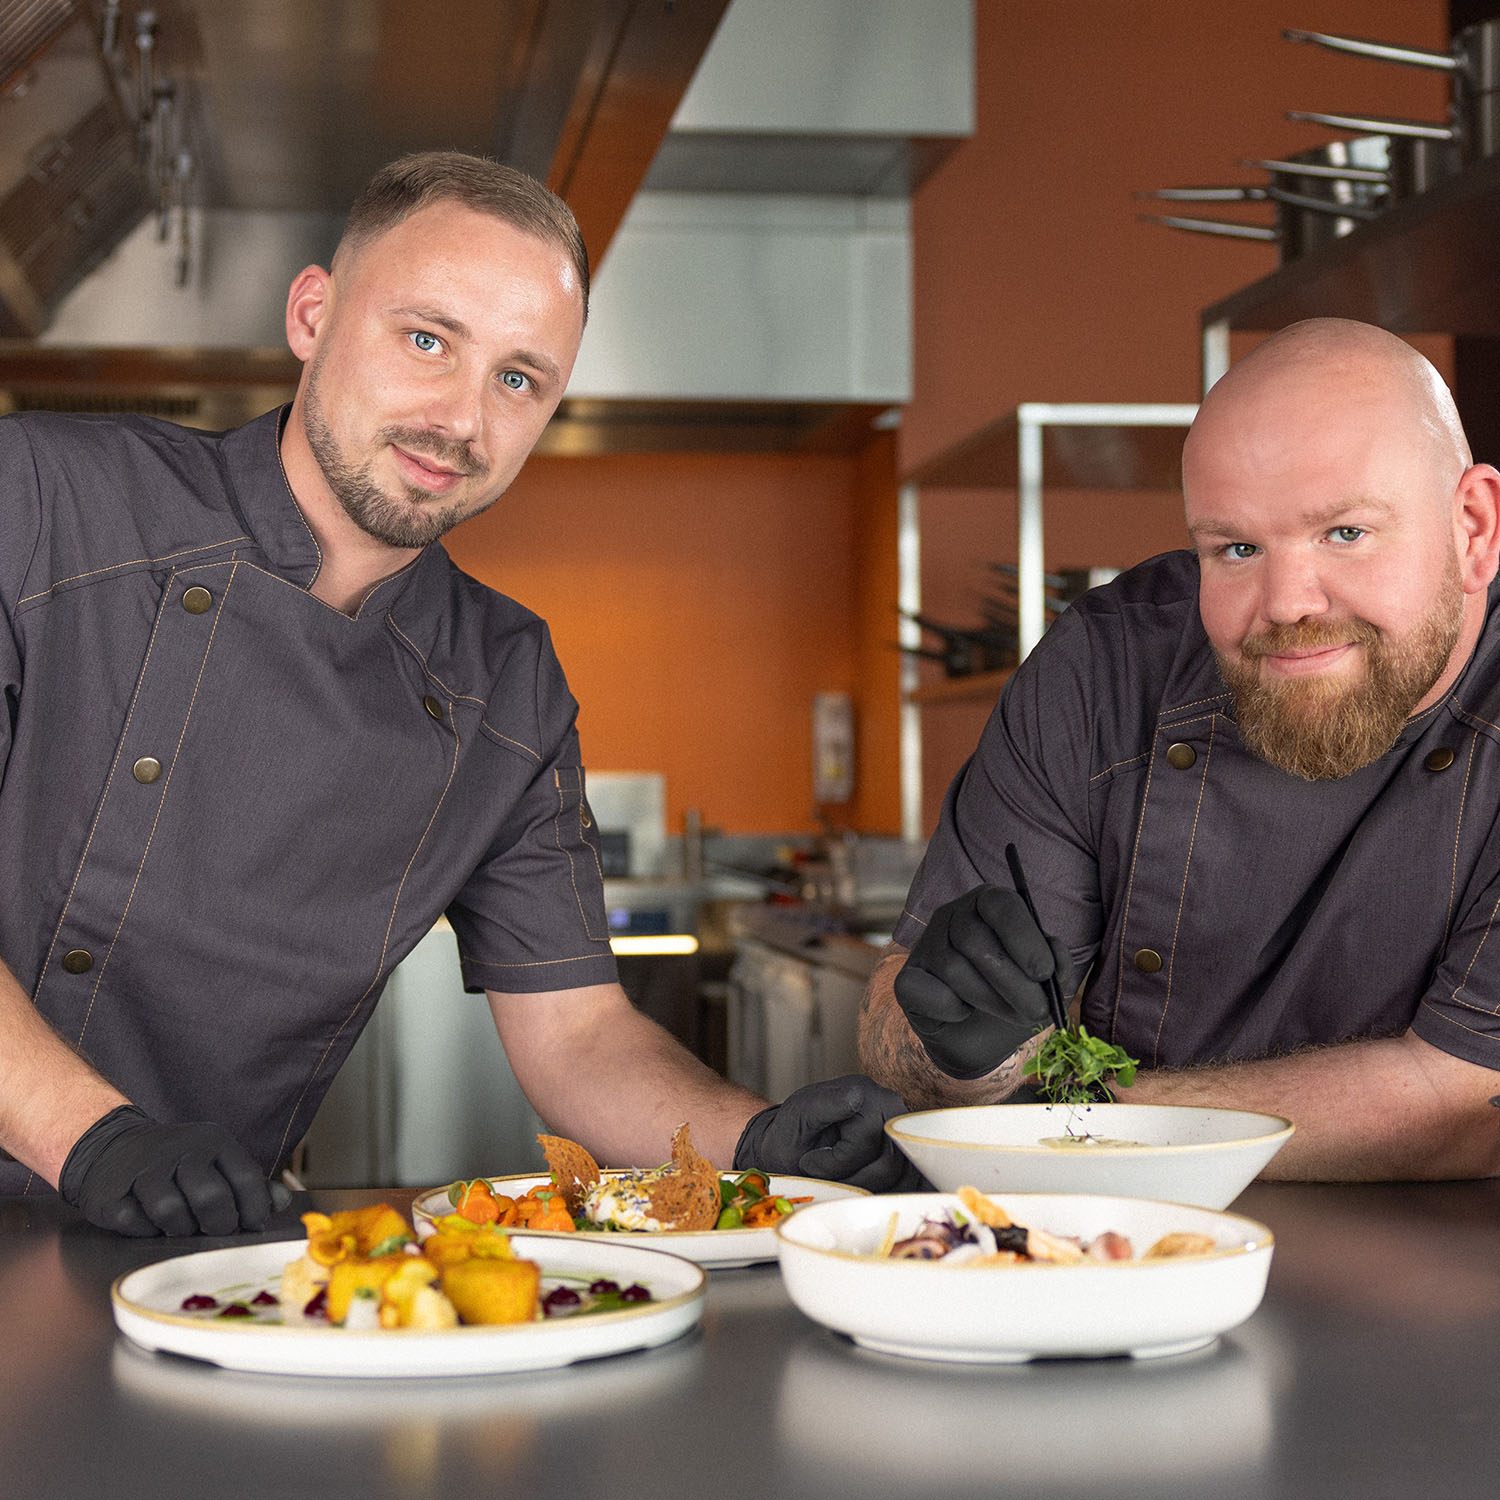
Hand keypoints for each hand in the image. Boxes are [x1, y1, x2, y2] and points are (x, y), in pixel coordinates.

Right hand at [59, 1105, 284, 1236]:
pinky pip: (135, 1223)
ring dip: (180, 1229)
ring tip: (181, 1226)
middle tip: (216, 1231)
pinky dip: (145, 1230)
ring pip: (170, 1210)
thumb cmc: (177, 1163)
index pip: (245, 1178)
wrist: (111, 1147)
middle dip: (220, 1222)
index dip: (254, 1208)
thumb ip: (250, 1183)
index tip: (252, 1225)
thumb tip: (281, 1201)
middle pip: (211, 1197)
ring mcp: (144, 1170)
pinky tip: (148, 1223)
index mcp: (213, 1141)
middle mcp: (180, 1150)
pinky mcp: (112, 1192)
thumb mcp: (217, 1162)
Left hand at [734, 1075, 927, 1191]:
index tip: (809, 1161)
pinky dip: (880, 1192)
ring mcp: (901, 1132)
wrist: (788, 1148)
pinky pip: (907, 1183)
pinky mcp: (906, 1154)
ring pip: (900, 1178)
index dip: (837, 1162)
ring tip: (835, 1180)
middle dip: (853, 1180)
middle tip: (821, 1176)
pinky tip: (854, 1187)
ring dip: (865, 1189)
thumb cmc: (790, 1135)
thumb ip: (826, 1105)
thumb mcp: (798, 1117)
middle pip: (890, 1163)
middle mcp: (890, 1106)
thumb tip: (856, 1097)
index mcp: (863, 1091)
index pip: (867, 1141)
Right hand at [894, 884, 1077, 1079]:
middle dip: (1012, 981)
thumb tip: (1054, 957)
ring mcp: (925, 946)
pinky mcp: (906, 980)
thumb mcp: (1044, 984)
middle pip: (975, 939)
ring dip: (990, 1000)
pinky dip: (952, 1009)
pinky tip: (965, 1013)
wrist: (981, 1041)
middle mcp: (952, 916)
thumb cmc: (1015, 999)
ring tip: (1012, 1015)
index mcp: (988, 903)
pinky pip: (927, 991)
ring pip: (953, 967)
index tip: (1043, 973)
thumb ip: (1055, 967)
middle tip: (1038, 1011)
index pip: (1001, 904)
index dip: (1024, 938)